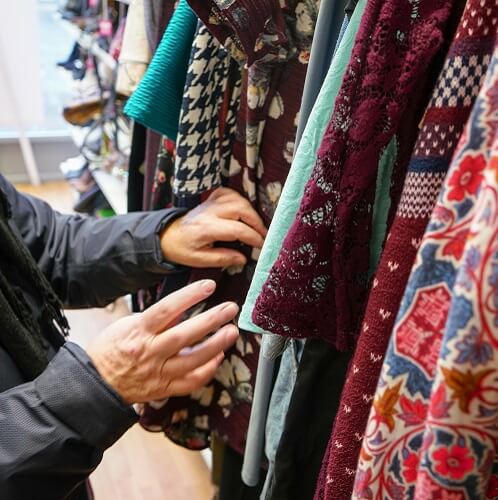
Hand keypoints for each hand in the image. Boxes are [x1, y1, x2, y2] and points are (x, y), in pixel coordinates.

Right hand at [86, 280, 238, 403]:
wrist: (96, 383)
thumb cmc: (111, 349)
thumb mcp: (127, 324)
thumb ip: (157, 317)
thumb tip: (183, 306)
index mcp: (138, 332)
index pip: (166, 310)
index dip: (189, 296)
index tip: (209, 286)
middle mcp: (149, 353)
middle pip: (185, 335)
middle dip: (211, 320)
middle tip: (230, 309)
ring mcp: (158, 373)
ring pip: (193, 361)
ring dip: (216, 345)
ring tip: (231, 331)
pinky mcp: (164, 389)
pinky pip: (191, 382)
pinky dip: (208, 370)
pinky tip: (218, 356)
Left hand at [160, 187, 266, 267]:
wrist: (168, 235)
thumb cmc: (183, 249)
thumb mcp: (200, 260)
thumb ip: (222, 258)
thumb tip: (243, 258)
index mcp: (207, 228)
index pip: (237, 229)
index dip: (253, 237)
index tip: (262, 245)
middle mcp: (210, 212)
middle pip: (241, 209)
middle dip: (256, 222)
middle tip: (263, 235)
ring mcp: (211, 202)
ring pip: (238, 199)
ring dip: (251, 212)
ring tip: (256, 226)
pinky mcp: (211, 198)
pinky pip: (231, 194)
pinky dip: (241, 201)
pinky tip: (244, 212)